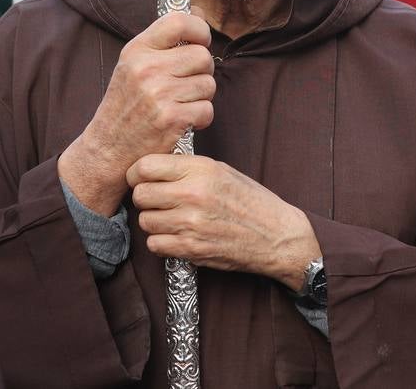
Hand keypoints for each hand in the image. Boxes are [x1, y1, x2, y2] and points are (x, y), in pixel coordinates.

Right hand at [58, 12, 214, 215]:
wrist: (108, 148)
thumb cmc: (125, 105)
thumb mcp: (133, 65)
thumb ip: (164, 41)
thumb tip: (198, 12)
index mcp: (137, 50)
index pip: (179, 21)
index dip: (199, 29)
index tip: (199, 42)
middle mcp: (147, 68)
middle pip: (202, 56)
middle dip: (202, 70)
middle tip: (187, 82)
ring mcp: (159, 94)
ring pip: (208, 84)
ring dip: (201, 96)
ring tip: (180, 103)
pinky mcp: (171, 118)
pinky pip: (207, 109)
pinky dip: (200, 118)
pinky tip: (182, 120)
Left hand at [127, 154, 319, 288]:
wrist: (277, 236)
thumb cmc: (250, 201)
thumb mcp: (221, 170)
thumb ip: (187, 167)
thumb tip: (153, 167)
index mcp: (200, 169)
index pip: (145, 166)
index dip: (137, 173)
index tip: (141, 178)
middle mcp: (193, 194)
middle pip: (140, 195)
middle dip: (144, 198)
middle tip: (156, 201)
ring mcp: (191, 224)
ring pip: (145, 221)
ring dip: (153, 221)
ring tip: (170, 219)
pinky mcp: (192, 249)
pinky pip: (154, 245)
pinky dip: (160, 242)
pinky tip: (175, 236)